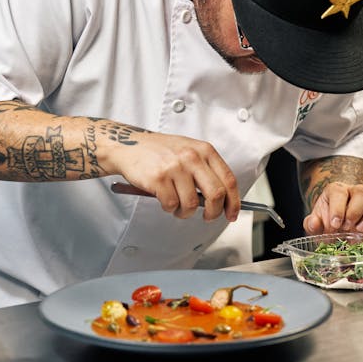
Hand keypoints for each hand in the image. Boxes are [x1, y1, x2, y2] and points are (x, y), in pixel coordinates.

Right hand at [108, 131, 240, 221]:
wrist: (129, 145)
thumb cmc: (160, 151)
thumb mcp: (189, 151)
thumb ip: (206, 170)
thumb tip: (222, 200)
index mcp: (204, 150)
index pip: (228, 180)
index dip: (233, 202)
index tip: (231, 214)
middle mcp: (192, 157)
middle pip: (215, 195)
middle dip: (213, 212)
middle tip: (208, 217)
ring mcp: (175, 167)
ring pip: (191, 204)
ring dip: (185, 212)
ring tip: (177, 206)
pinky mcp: (158, 178)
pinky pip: (171, 205)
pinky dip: (169, 208)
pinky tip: (164, 199)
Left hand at [302, 182, 362, 234]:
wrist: (340, 224)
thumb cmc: (329, 222)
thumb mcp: (316, 224)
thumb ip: (312, 224)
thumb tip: (314, 223)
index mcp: (336, 191)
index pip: (339, 191)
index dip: (337, 208)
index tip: (334, 224)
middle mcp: (355, 191)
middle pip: (362, 191)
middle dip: (355, 212)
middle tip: (348, 228)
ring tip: (361, 229)